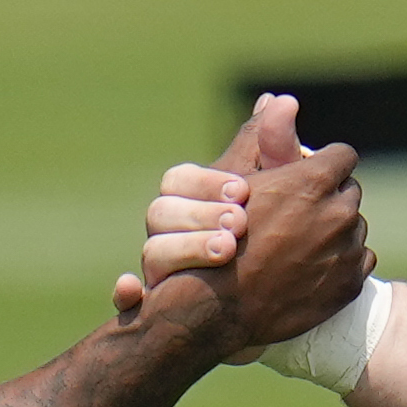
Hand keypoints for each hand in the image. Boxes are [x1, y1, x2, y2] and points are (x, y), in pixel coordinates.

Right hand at [110, 94, 322, 316]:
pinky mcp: (155, 305)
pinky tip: (132, 291)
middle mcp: (168, 231)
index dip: (209, 183)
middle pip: (161, 212)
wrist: (260, 301)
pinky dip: (124, 293)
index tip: (246, 191)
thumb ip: (272, 150)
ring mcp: (160, 268)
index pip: (180, 179)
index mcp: (190, 199)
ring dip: (184, 249)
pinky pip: (125, 299)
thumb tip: (282, 101)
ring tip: (225, 251)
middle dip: (201, 215)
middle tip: (242, 222)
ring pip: (150, 252)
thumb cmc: (267, 236)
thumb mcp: (273, 194)